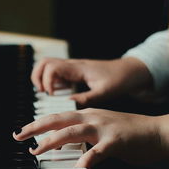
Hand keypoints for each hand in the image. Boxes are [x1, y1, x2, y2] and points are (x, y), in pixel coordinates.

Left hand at [13, 108, 168, 166]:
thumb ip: (85, 138)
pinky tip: (79, 166)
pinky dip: (88, 158)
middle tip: (18, 136)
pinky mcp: (117, 141)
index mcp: (88, 115)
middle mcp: (92, 118)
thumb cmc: (132, 134)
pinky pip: (99, 150)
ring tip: (37, 151)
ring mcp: (104, 128)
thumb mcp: (103, 131)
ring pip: (72, 132)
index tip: (22, 131)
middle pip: (58, 120)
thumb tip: (68, 149)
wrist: (159, 132)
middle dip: (35, 128)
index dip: (38, 124)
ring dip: (52, 142)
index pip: (57, 118)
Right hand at [30, 57, 151, 105]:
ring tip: (46, 94)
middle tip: (42, 93)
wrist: (131, 71)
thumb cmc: (120, 79)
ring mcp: (73, 68)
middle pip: (44, 63)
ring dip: (42, 79)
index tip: (51, 96)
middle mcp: (73, 66)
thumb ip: (85, 98)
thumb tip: (67, 105)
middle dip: (37, 78)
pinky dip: (51, 82)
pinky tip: (56, 95)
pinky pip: (56, 74)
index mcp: (78, 68)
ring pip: (47, 66)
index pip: (52, 68)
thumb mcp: (104, 92)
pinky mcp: (75, 73)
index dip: (47, 82)